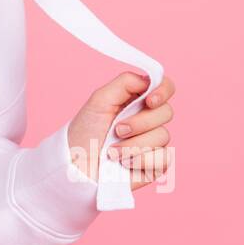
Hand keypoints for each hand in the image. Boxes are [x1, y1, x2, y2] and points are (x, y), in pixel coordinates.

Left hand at [66, 71, 174, 190]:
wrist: (77, 165)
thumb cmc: (85, 132)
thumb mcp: (99, 100)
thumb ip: (125, 83)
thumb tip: (149, 79)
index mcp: (137, 101)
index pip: (165, 87)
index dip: (163, 91)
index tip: (149, 100)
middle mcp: (149, 120)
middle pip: (166, 112)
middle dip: (139, 122)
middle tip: (117, 130)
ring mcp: (154, 143)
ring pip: (163, 136)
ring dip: (133, 144)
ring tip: (112, 150)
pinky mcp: (155, 165)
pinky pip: (163, 158)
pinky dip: (140, 160)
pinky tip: (124, 163)